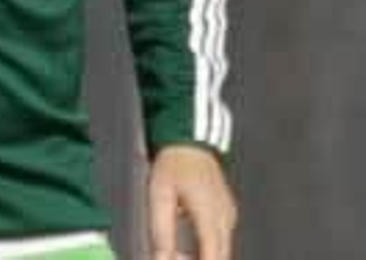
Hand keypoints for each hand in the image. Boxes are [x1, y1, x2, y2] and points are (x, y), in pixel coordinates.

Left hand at [149, 144, 236, 259]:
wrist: (189, 141)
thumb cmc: (174, 164)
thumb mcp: (159, 196)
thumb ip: (162, 229)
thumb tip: (162, 257)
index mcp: (210, 214)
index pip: (213, 255)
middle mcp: (225, 216)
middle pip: (221, 255)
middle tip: (175, 259)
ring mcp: (228, 214)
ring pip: (223, 248)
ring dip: (204, 256)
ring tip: (177, 255)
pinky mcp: (226, 212)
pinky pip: (221, 238)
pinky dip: (207, 247)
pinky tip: (187, 247)